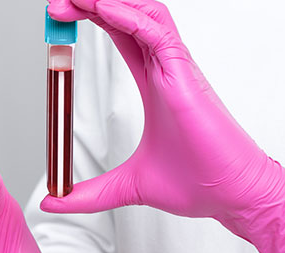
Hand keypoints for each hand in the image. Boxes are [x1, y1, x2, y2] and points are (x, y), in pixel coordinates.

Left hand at [42, 0, 284, 252]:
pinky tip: (104, 10)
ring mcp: (178, 70)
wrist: (233, 197)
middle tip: (59, 2)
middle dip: (95, 3)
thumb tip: (52, 201)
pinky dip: (130, 18)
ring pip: (146, 15)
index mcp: (155, 83)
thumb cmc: (198, 184)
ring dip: (110, 3)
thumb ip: (88, 193)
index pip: (122, 35)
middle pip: (130, 16)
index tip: (61, 15)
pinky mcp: (186, 78)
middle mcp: (167, 69)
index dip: (95, 18)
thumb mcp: (126, 187)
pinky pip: (158, 35)